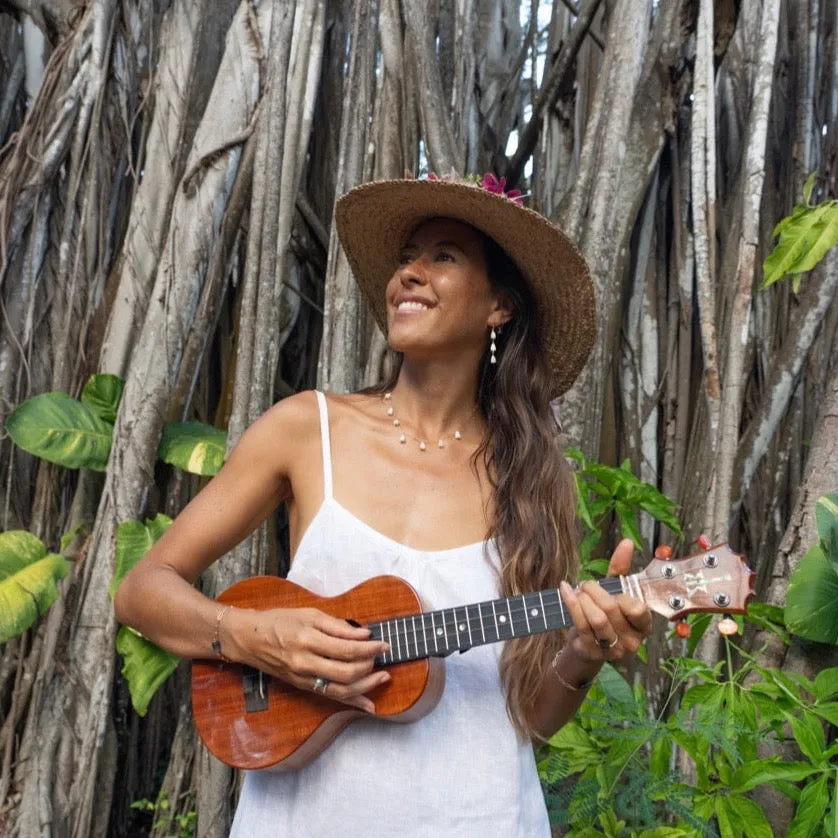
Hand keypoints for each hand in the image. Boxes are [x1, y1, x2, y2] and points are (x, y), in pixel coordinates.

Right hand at [226, 607, 389, 712]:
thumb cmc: (279, 621)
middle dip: (370, 665)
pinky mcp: (303, 686)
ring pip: (341, 689)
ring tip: (383, 676)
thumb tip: (364, 634)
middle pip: (347, 672)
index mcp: (308, 638)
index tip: (384, 643)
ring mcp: (303, 678)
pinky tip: (369, 705)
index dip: (370, 648)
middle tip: (383, 655)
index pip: (347, 648)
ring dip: (366, 685)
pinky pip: (331, 696)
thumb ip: (337, 626)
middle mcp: (305, 662)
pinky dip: (352, 702)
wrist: (248, 639)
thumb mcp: (309, 613)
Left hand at [560, 538, 652, 663]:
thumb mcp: (616, 590)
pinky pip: (580, 624)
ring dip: (583, 599)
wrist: (587, 643)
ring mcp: (613, 650)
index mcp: (644, 625)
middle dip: (594, 590)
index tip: (609, 587)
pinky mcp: (593, 652)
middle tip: (586, 584)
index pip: (638, 610)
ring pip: (596, 619)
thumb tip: (627, 542)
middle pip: (611, 609)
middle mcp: (632, 641)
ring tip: (579, 591)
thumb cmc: (606, 613)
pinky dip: (570, 603)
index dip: (621, 595)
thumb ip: (621, 568)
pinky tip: (565, 590)